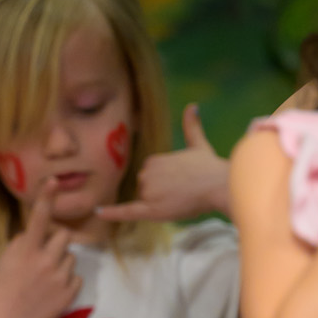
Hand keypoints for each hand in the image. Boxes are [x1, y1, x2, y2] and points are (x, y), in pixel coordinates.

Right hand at [0, 184, 80, 317]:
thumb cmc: (5, 288)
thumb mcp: (7, 260)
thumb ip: (22, 243)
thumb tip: (36, 232)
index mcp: (27, 251)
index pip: (38, 218)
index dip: (46, 198)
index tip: (54, 181)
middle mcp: (45, 260)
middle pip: (64, 236)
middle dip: (57, 241)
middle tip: (46, 254)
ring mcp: (60, 277)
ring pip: (71, 257)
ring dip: (62, 262)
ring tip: (46, 277)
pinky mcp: (70, 292)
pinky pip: (76, 277)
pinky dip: (66, 281)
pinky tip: (52, 291)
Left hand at [100, 105, 230, 222]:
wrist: (220, 185)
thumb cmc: (210, 168)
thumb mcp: (198, 144)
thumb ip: (192, 126)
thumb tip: (192, 105)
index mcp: (153, 160)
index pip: (150, 176)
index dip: (164, 182)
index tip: (180, 181)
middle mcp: (147, 174)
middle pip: (145, 189)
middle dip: (160, 192)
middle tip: (182, 191)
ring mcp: (148, 191)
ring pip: (145, 201)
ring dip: (158, 204)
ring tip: (179, 199)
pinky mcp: (151, 209)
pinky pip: (127, 211)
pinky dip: (111, 212)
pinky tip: (98, 211)